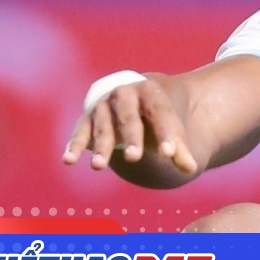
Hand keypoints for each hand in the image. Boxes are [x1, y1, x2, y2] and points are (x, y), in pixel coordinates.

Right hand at [61, 76, 197, 173]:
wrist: (134, 97)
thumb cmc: (157, 117)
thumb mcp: (171, 127)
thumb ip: (179, 148)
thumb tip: (190, 168)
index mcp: (151, 92)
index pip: (160, 112)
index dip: (165, 133)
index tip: (169, 154)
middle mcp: (124, 94)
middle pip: (129, 117)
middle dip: (131, 137)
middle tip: (133, 158)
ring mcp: (103, 106)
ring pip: (103, 126)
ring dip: (101, 146)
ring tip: (99, 166)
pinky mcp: (87, 119)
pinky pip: (80, 132)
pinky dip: (74, 145)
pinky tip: (69, 160)